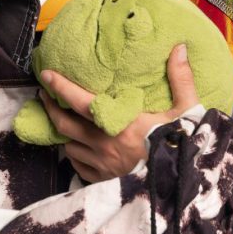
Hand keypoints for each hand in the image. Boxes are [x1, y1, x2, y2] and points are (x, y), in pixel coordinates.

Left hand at [39, 44, 199, 180]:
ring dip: (66, 134)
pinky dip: (76, 156)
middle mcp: (105, 144)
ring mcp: (102, 165)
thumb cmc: (184, 146)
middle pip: (64, 125)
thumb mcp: (188, 111)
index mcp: (121, 124)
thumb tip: (179, 47)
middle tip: (45, 96)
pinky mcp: (104, 181)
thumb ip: (181, 79)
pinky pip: (79, 167)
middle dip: (50, 108)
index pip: (80, 102)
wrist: (183, 186)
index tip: (46, 75)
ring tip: (64, 122)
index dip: (61, 87)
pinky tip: (80, 148)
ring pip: (69, 147)